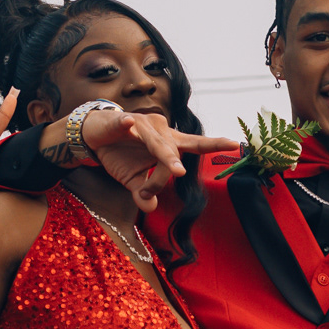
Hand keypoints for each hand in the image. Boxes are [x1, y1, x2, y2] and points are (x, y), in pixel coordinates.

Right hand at [70, 105, 237, 213]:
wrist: (94, 136)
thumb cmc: (120, 154)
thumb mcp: (133, 179)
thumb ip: (144, 192)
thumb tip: (150, 208)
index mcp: (168, 143)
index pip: (194, 144)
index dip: (213, 144)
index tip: (234, 144)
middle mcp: (160, 130)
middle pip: (174, 148)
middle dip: (176, 161)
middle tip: (180, 174)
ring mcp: (141, 123)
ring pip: (154, 142)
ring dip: (160, 157)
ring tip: (173, 169)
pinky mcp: (120, 120)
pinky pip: (124, 123)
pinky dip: (124, 124)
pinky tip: (126, 124)